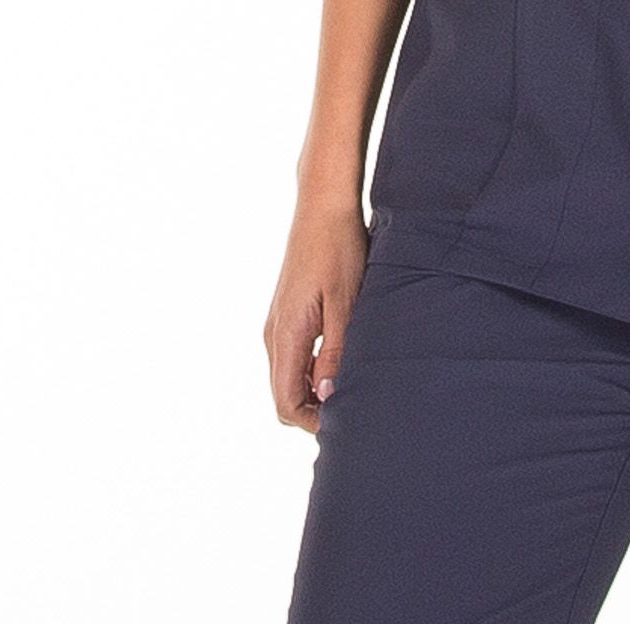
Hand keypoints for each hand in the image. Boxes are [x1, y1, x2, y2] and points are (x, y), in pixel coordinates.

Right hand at [264, 197, 368, 434]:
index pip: (286, 403)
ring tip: (354, 383)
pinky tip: (343, 358)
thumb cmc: (338, 249)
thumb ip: (335, 352)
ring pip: (289, 376)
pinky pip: (295, 355)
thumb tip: (326, 397)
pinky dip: (313, 369)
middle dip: (314, 410)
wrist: (323, 207)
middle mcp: (274, 334)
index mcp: (285, 335)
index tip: (346, 421)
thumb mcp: (346, 303)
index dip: (313, 422)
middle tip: (354, 407)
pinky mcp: (288, 313)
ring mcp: (278, 323)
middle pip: (285, 395)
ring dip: (315, 389)